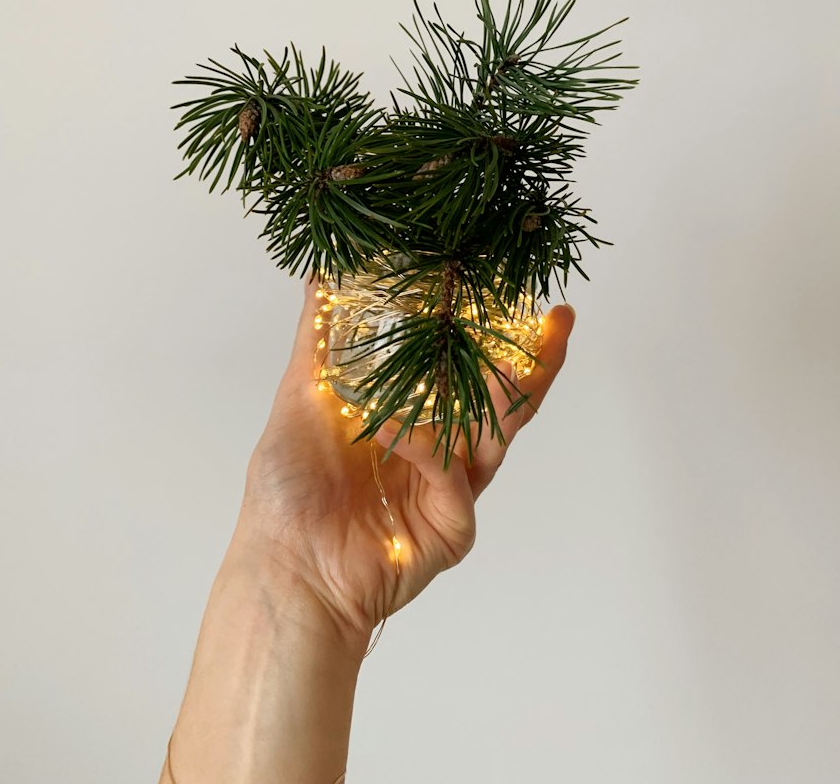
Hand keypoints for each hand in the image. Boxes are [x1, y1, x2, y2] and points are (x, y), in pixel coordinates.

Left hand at [235, 276, 575, 646]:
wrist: (282, 565)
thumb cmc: (288, 489)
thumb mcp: (301, 395)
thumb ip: (318, 337)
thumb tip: (320, 273)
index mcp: (417, 415)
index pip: (467, 365)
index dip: (493, 331)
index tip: (515, 290)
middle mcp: (443, 448)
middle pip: (503, 398)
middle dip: (535, 359)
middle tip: (558, 321)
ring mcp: (452, 489)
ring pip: (498, 434)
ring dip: (513, 394)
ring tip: (523, 358)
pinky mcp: (453, 526)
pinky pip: (449, 473)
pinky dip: (422, 444)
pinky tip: (386, 426)